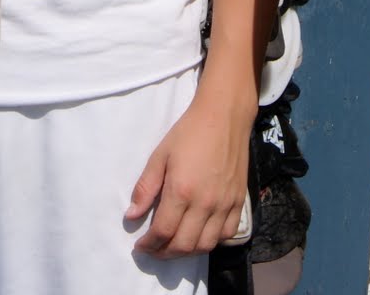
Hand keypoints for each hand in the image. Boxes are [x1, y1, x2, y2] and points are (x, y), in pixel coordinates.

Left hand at [126, 89, 253, 258]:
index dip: (149, 244)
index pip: (163, 232)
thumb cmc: (188, 133)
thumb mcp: (159, 155)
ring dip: (187, 252)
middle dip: (164, 253)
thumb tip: (131, 216)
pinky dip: (211, 242)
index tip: (140, 245)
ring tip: (173, 245)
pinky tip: (199, 235)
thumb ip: (145, 188)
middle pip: (184, 245)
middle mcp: (205, 203)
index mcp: (181, 190)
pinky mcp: (239, 202)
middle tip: (153, 249)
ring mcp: (224, 205)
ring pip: (206, 245)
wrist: (224, 117)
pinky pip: (226, 234)